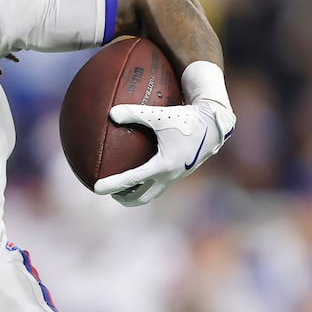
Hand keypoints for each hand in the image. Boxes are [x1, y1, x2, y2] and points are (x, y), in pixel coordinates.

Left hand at [92, 99, 235, 206]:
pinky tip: (142, 170)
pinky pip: (160, 182)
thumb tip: (110, 113)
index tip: (96, 189)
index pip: (131, 179)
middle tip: (109, 192)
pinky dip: (148, 182)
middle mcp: (169, 175)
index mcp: (163, 165)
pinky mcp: (181, 170)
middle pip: (142, 197)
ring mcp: (176, 175)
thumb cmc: (187, 117)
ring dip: (136, 194)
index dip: (112, 185)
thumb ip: (134, 113)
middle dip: (124, 198)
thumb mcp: (159, 114)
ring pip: (152, 193)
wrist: (215, 123)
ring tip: (122, 189)